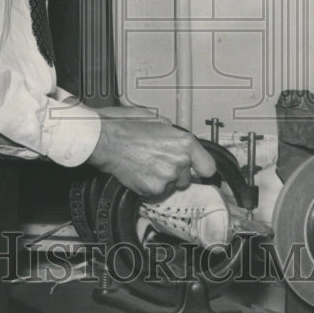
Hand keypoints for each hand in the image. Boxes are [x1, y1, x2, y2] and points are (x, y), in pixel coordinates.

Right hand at [86, 106, 216, 197]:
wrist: (104, 140)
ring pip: (171, 185)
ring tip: (146, 164)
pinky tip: (140, 172)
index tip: (200, 170)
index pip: (208, 166)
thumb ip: (174, 133)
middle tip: (158, 160)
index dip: (202, 168)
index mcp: (184, 143)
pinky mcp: (152, 190)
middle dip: (176, 171)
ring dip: (162, 179)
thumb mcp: (157, 119)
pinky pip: (157, 193)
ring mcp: (166, 178)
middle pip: (187, 177)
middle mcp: (179, 162)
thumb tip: (177, 141)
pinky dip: (149, 185)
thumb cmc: (126, 126)